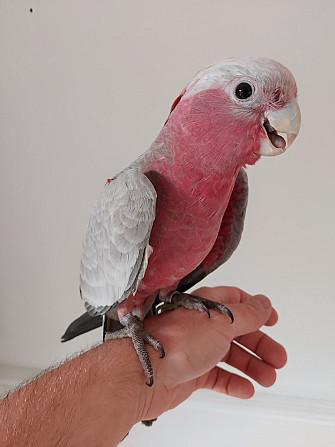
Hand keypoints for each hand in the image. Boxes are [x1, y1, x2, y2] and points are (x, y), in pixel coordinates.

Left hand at [138, 286, 286, 422]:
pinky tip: (245, 389)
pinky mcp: (190, 372)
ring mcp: (196, 349)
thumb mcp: (221, 323)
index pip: (236, 302)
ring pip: (230, 355)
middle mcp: (201, 326)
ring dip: (251, 366)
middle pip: (238, 332)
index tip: (273, 320)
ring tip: (267, 377)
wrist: (145, 373)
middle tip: (277, 359)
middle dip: (260, 345)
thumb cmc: (175, 343)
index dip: (257, 310)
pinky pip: (217, 377)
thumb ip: (246, 314)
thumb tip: (263, 304)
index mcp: (207, 306)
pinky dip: (233, 383)